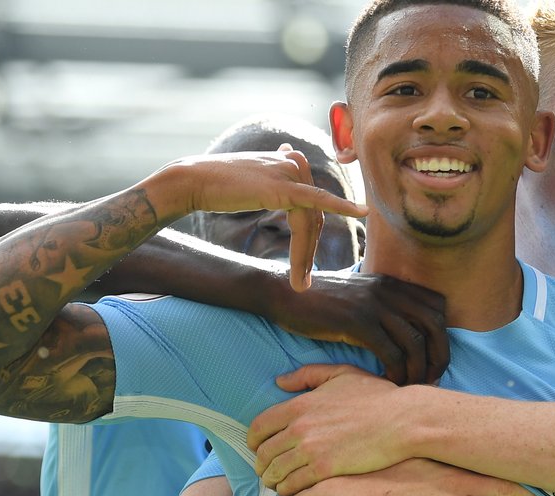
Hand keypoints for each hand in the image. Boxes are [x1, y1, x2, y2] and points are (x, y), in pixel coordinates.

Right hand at [167, 146, 367, 289]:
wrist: (193, 180)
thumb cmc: (215, 184)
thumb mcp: (252, 178)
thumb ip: (273, 174)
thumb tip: (287, 154)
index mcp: (291, 161)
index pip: (310, 208)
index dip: (307, 240)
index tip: (303, 268)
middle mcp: (296, 163)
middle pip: (313, 217)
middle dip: (307, 253)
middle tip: (301, 283)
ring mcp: (291, 172)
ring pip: (309, 222)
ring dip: (305, 255)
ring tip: (299, 283)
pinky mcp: (285, 185)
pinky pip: (316, 203)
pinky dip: (341, 207)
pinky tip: (361, 212)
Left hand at [251, 364, 422, 494]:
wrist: (403, 421)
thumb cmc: (377, 397)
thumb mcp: (342, 375)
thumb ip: (308, 375)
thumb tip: (280, 381)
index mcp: (299, 405)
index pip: (259, 427)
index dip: (253, 441)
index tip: (258, 448)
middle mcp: (299, 428)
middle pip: (263, 453)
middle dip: (261, 464)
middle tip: (266, 470)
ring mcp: (311, 450)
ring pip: (275, 472)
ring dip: (272, 480)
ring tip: (277, 483)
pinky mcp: (325, 470)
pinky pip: (293, 485)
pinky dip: (287, 490)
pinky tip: (293, 490)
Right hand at [271, 273, 447, 385]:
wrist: (284, 292)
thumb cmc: (320, 301)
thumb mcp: (359, 295)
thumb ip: (383, 305)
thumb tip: (403, 329)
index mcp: (393, 284)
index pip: (438, 306)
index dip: (443, 336)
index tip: (434, 359)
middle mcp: (389, 291)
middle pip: (435, 325)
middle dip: (439, 356)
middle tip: (432, 380)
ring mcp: (374, 305)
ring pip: (415, 342)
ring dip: (418, 370)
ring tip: (411, 387)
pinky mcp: (358, 322)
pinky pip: (391, 353)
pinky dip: (396, 373)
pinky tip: (388, 384)